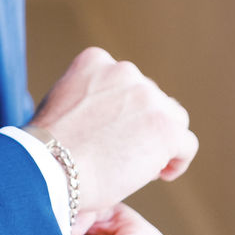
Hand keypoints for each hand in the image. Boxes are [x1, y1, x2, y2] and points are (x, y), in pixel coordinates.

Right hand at [28, 46, 196, 224]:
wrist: (49, 166)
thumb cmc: (48, 147)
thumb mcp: (62, 101)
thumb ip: (89, 97)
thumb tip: (110, 117)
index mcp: (96, 60)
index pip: (126, 82)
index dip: (124, 110)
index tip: (114, 132)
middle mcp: (124, 71)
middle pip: (151, 98)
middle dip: (142, 125)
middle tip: (124, 153)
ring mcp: (147, 97)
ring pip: (172, 119)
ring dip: (160, 140)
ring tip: (140, 165)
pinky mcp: (165, 128)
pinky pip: (186, 144)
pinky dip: (177, 160)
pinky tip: (161, 174)